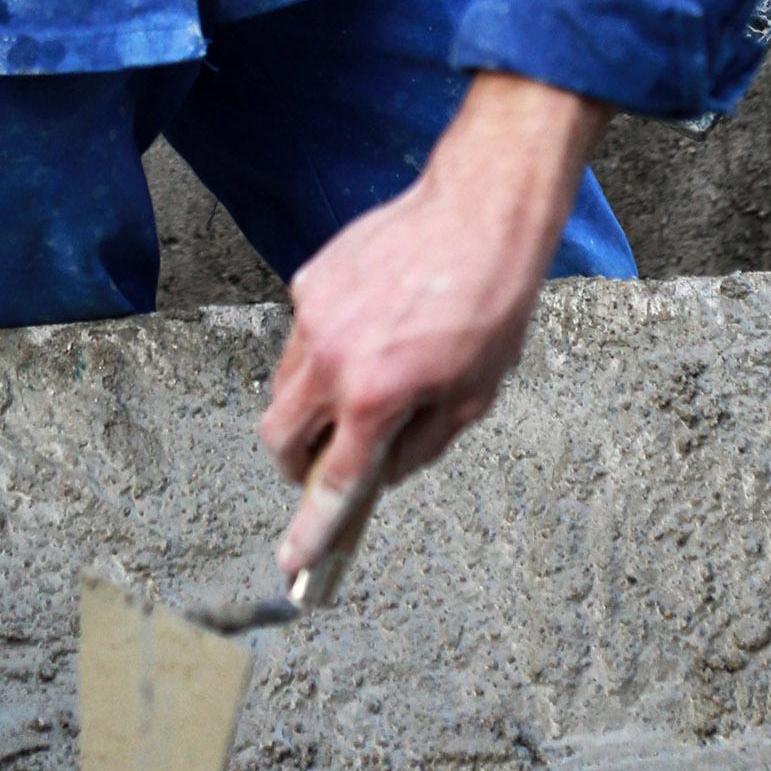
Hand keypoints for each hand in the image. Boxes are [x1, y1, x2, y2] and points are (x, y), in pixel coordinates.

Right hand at [261, 72, 610, 573]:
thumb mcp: (474, 394)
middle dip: (297, 463)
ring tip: (366, 384)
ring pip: (284, 386)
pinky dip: (324, 351)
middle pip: (278, 439)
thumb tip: (382, 472)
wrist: (480, 210)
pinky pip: (302, 335)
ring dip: (309, 406)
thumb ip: (421, 445)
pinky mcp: (309, 280)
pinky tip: (373, 329)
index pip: (330, 483)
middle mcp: (332, 359)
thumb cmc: (491, 302)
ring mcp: (313, 315)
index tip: (293, 561)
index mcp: (376, 396)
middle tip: (331, 462)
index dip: (310, 530)